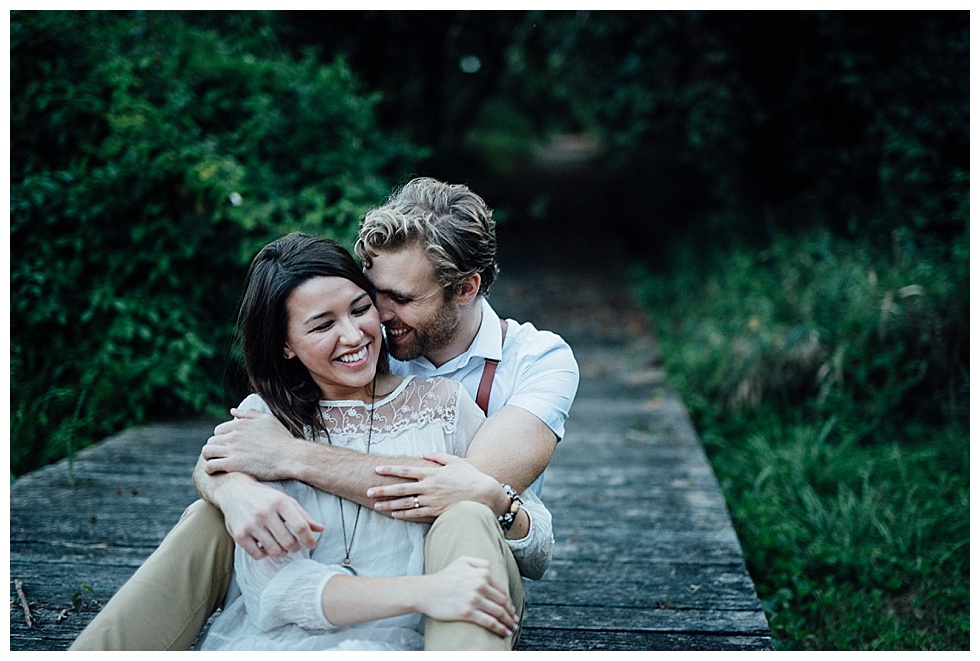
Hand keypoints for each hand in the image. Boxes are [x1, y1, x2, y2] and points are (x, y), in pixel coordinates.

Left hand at [202, 408, 298, 480]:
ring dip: (209, 457)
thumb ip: (249, 414)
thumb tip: (232, 411)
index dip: (222, 438)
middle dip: (214, 448)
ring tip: (216, 463)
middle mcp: (234, 435)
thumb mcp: (268, 420)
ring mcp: (232, 450)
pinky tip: (216, 472)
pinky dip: (210, 469)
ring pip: (207, 452)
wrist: (290, 456)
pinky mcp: (233, 464)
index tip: (227, 446)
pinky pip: (211, 466)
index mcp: (240, 424)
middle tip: (220, 456)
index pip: (219, 430)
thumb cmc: (282, 439)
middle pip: (211, 440)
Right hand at [216, 475, 323, 559]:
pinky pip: (257, 555)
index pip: (300, 526)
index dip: (309, 539)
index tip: (312, 545)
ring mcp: (251, 524)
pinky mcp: (239, 534)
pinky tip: (266, 547)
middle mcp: (265, 512)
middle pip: (288, 541)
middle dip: (295, 548)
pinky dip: (265, 554)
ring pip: (274, 550)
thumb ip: (303, 515)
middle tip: (295, 546)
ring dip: (282, 552)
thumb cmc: (265, 497)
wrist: (234, 491)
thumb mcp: (286, 500)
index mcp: (280, 502)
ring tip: (282, 547)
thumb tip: (321, 529)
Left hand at [369, 453, 502, 519]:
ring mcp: (432, 500)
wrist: (484, 494)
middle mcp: (429, 487)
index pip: (406, 471)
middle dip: (382, 489)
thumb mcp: (454, 461)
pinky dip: (404, 514)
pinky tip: (393, 514)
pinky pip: (416, 514)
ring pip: (405, 503)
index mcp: (431, 473)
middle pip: (400, 488)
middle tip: (368, 490)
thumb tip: (424, 454)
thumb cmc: (470, 476)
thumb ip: (437, 457)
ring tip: (376, 504)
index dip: (390, 470)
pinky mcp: (436, 512)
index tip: (377, 469)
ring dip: (389, 504)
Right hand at [418, 556, 517, 637]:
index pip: (501, 590)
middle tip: (514, 620)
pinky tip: (504, 632)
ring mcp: (474, 599)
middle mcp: (480, 585)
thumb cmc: (444, 577)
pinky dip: (499, 628)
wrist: (426, 591)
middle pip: (502, 602)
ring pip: (498, 613)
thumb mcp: (462, 561)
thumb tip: (492, 570)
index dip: (508, 601)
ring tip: (511, 628)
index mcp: (482, 573)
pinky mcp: (467, 612)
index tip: (511, 608)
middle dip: (511, 613)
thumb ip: (480, 562)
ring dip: (508, 622)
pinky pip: (489, 622)